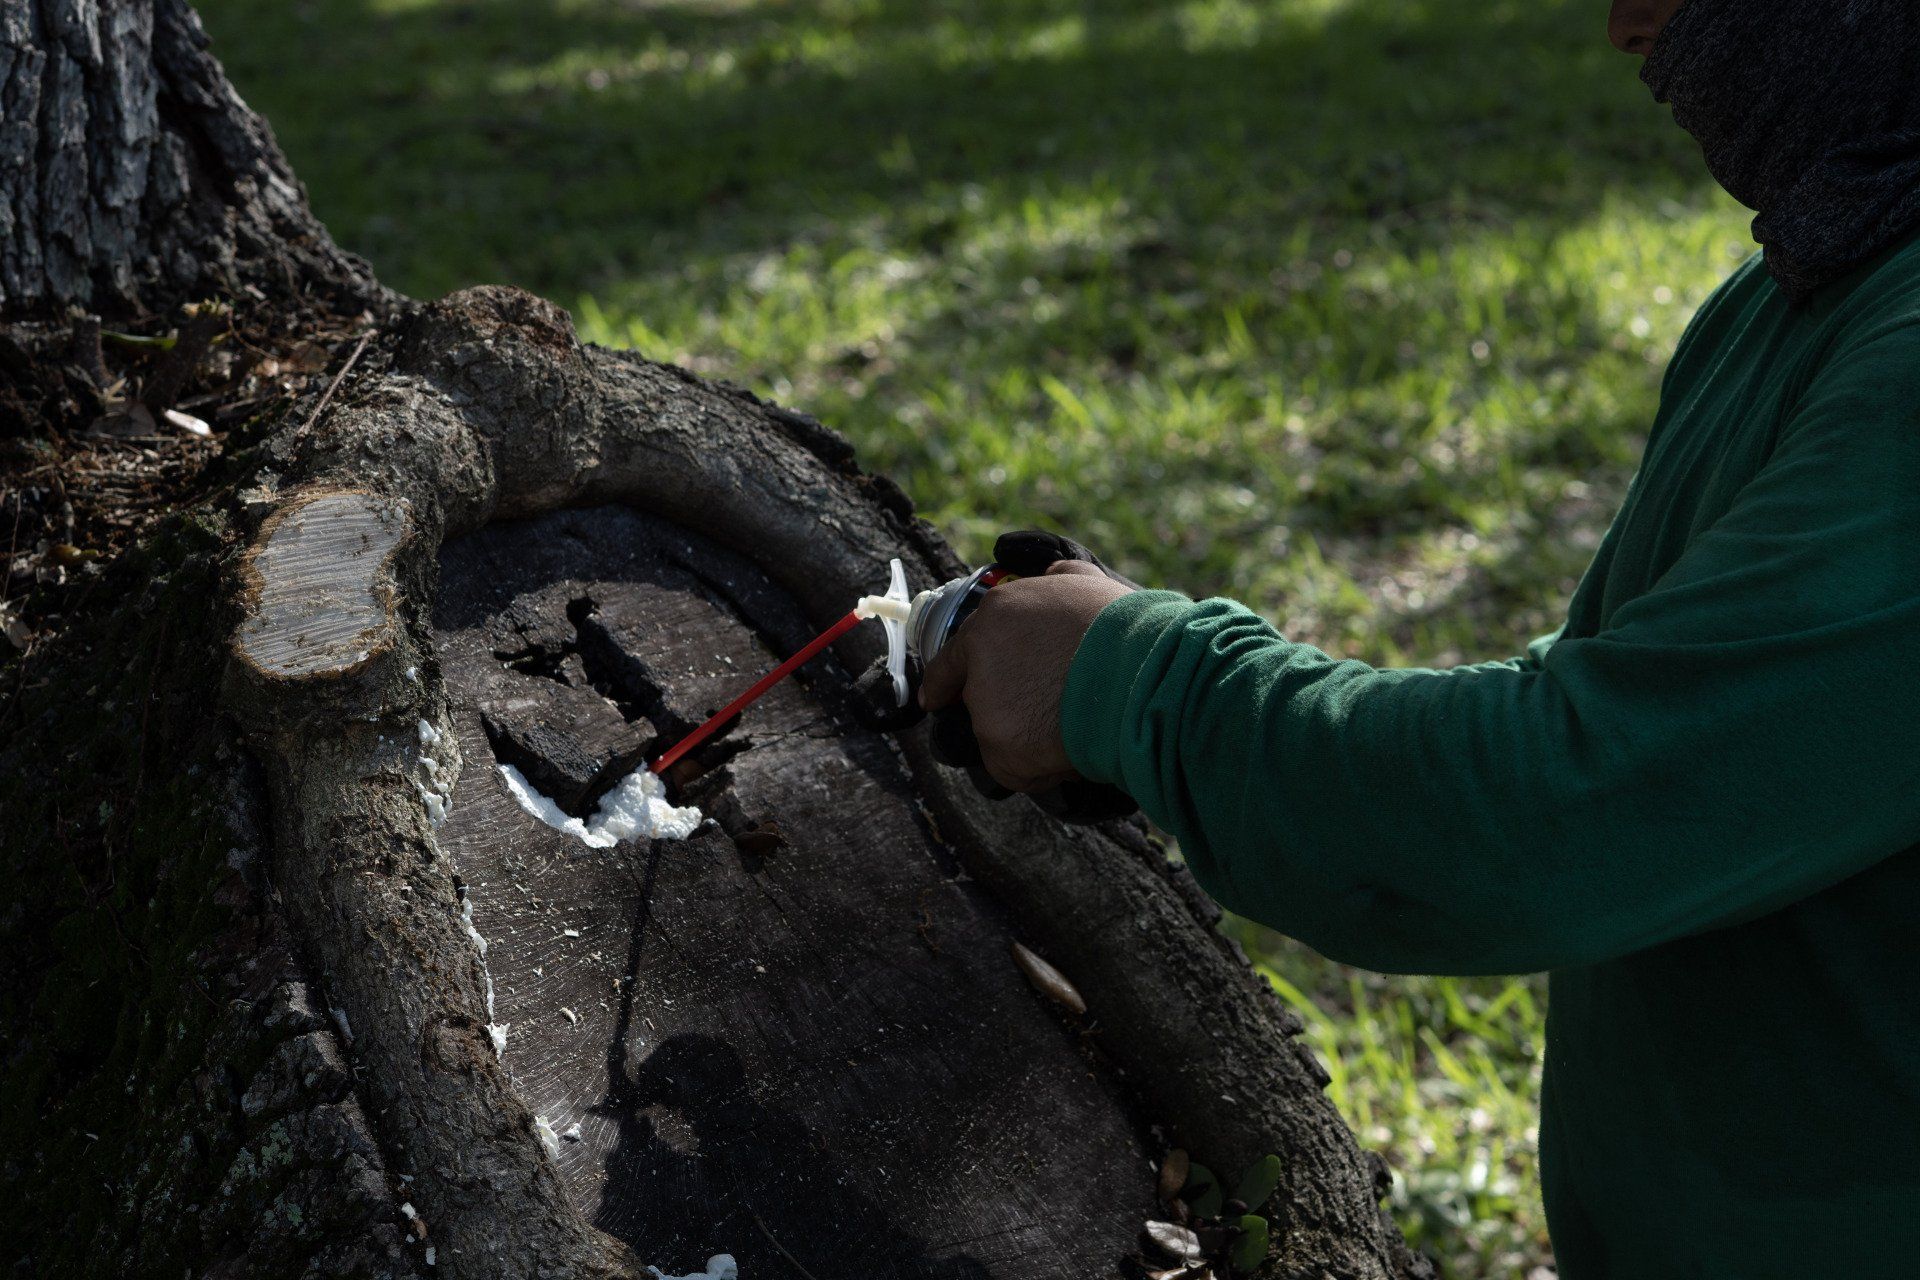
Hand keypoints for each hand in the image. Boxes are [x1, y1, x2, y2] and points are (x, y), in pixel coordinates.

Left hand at [919, 560, 1133, 791]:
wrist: (1143, 675)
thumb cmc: (1125, 629)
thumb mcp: (1087, 584)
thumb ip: (1058, 578)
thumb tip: (1052, 571)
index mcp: (995, 615)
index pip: (954, 656)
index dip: (948, 679)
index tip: (937, 696)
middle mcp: (980, 658)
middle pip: (978, 698)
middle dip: (1005, 708)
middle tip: (1043, 713)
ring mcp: (987, 707)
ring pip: (997, 735)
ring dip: (1026, 738)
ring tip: (1070, 729)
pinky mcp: (1002, 747)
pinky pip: (1014, 770)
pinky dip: (1038, 769)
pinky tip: (1069, 752)